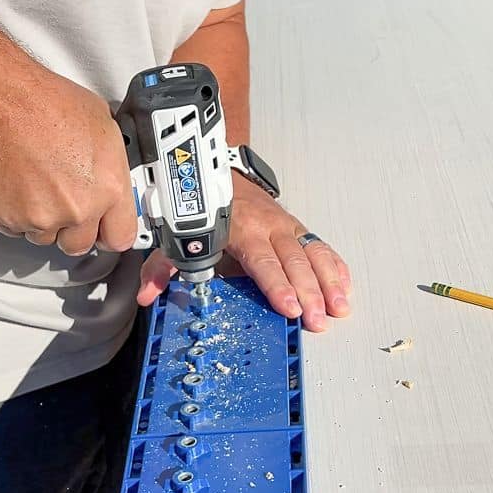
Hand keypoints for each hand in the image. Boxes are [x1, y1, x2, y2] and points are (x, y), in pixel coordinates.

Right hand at [0, 69, 137, 254]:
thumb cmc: (45, 103)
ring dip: (42, 219)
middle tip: (61, 199)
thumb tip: (109, 173)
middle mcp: (80, 208)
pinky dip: (15, 213)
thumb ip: (108, 163)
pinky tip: (17, 183)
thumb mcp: (102, 124)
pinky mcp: (11, 220)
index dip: (110, 233)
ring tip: (35, 181)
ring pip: (46, 237)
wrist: (0, 102)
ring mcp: (45, 218)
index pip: (121, 237)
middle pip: (80, 244)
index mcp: (109, 187)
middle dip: (72, 228)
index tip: (103, 229)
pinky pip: (16, 230)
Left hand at [138, 177, 350, 331]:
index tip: (289, 307)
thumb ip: (163, 267)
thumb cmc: (203, 211)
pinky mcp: (297, 227)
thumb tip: (148, 295)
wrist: (219, 172)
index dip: (277, 285)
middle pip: (294, 262)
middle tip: (318, 319)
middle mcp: (269, 227)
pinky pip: (320, 246)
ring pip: (313, 254)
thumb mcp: (177, 236)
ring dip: (329, 282)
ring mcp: (286, 226)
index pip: (263, 261)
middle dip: (309, 292)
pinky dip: (335, 266)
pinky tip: (345, 287)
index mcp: (241, 230)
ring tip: (340, 308)